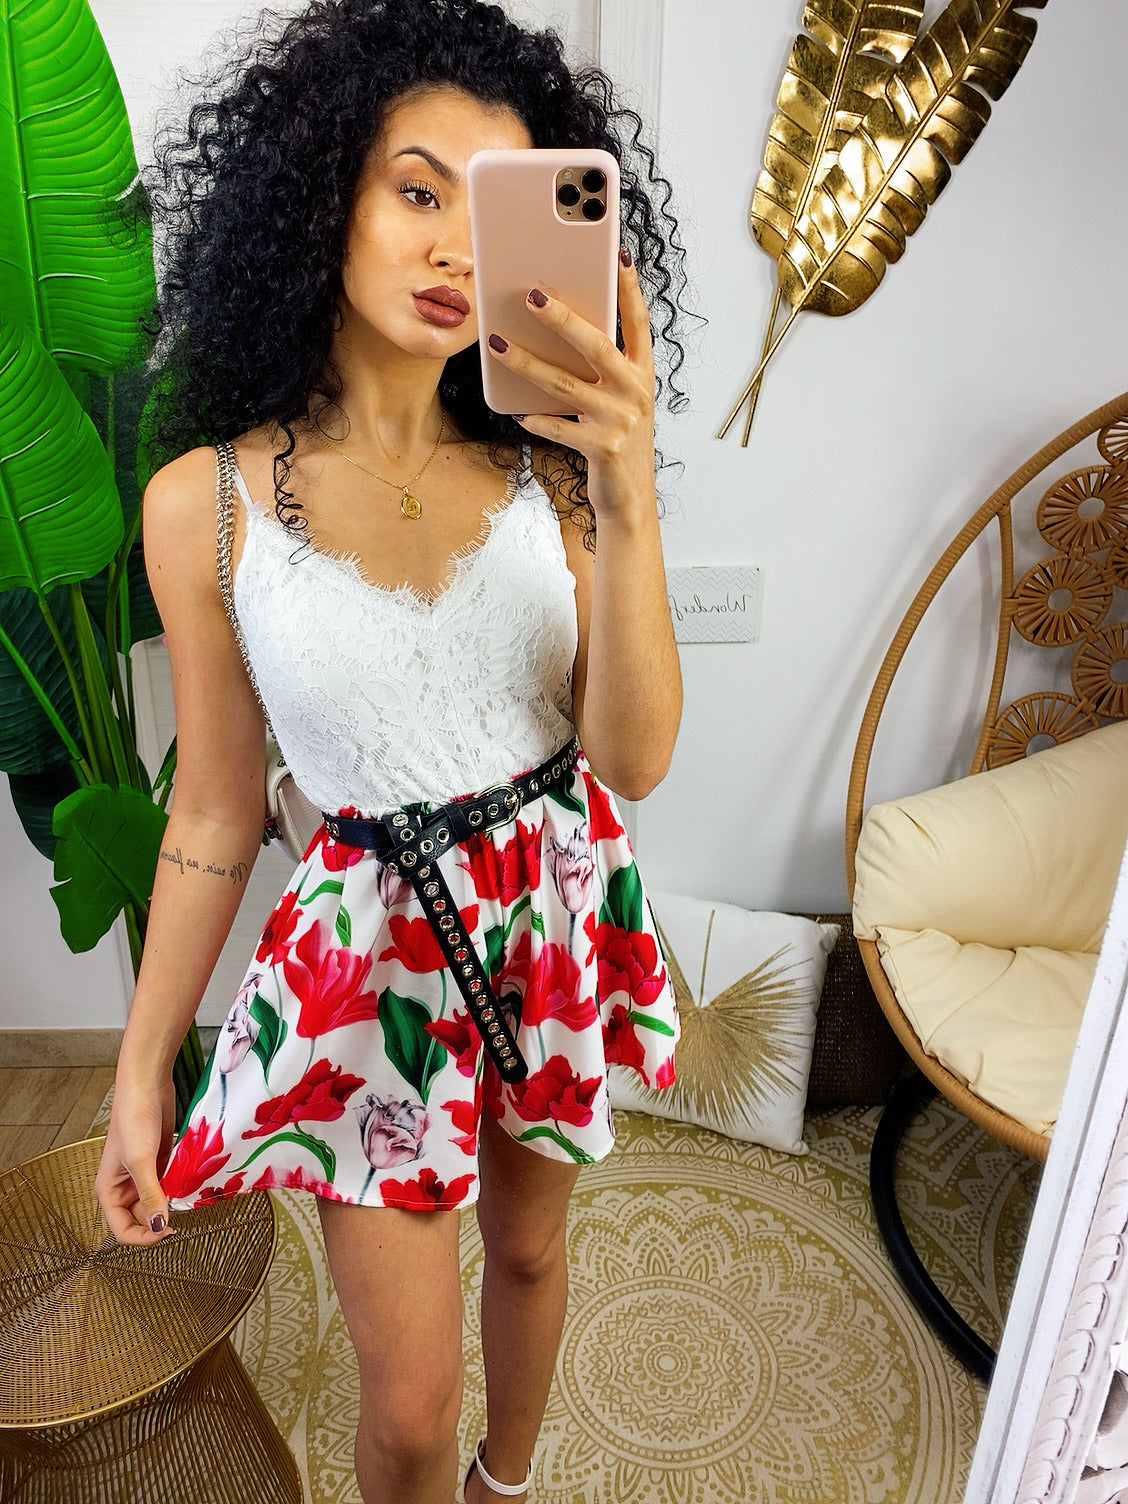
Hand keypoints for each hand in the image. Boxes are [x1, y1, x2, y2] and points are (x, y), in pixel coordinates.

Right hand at [95, 1076, 177, 1245]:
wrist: (147, 1087)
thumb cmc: (133, 1119)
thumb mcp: (141, 1161)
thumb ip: (150, 1195)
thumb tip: (158, 1226)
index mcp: (109, 1191)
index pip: (122, 1230)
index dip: (143, 1237)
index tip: (166, 1232)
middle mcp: (124, 1187)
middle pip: (143, 1218)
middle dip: (161, 1217)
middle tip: (181, 1211)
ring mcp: (143, 1176)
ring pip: (159, 1202)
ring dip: (172, 1202)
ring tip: (184, 1193)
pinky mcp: (159, 1164)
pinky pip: (169, 1186)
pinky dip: (178, 1187)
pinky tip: (187, 1181)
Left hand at [487, 249, 656, 516]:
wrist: (629, 499)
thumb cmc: (616, 441)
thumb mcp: (617, 401)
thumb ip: (599, 370)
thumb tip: (555, 329)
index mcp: (642, 374)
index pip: (638, 323)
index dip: (630, 289)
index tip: (618, 253)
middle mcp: (636, 393)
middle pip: (596, 345)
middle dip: (562, 318)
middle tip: (532, 294)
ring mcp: (621, 421)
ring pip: (565, 384)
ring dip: (528, 363)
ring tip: (498, 344)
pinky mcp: (603, 448)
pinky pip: (561, 427)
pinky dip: (538, 419)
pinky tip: (518, 412)